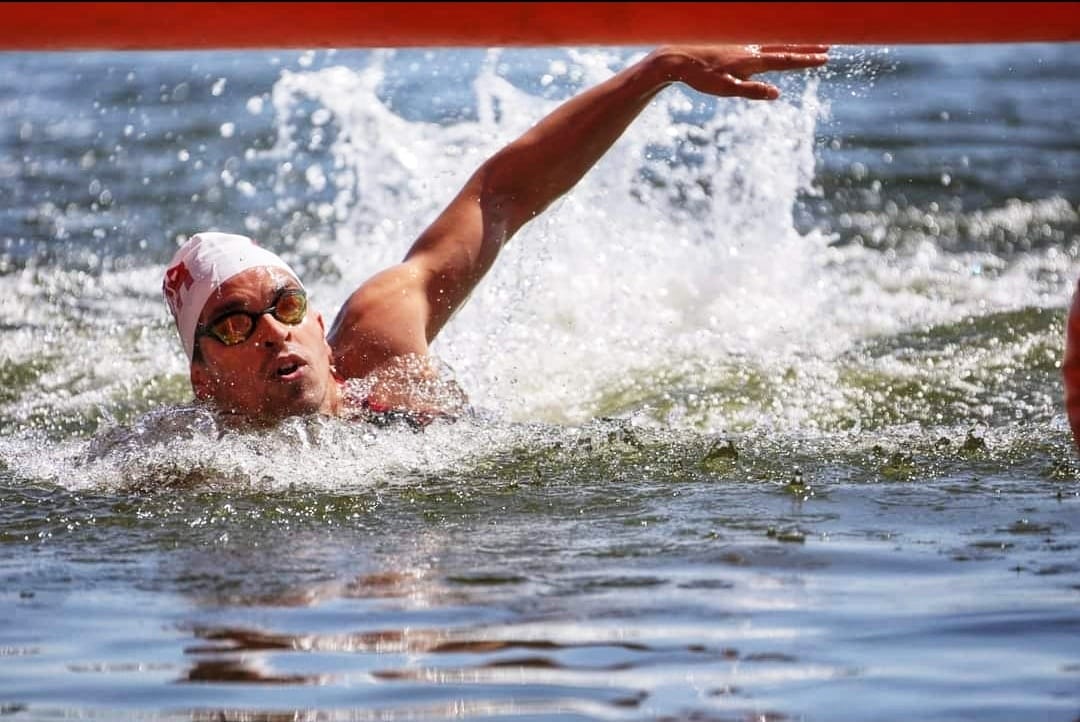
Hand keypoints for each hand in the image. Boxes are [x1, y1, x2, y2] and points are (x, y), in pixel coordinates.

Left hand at [657, 45, 829, 99]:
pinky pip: (762, 41)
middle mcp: (751, 49)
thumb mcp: (725, 89)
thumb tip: (777, 93)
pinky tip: (779, 43)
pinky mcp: (736, 43)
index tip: (825, 58)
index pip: (786, 60)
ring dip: (794, 43)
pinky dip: (777, 41)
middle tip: (828, 48)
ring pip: (775, 42)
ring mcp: (744, 44)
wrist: (678, 57)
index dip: (806, 60)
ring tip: (811, 43)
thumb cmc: (700, 77)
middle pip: (786, 47)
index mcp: (752, 60)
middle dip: (808, 48)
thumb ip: (752, 91)